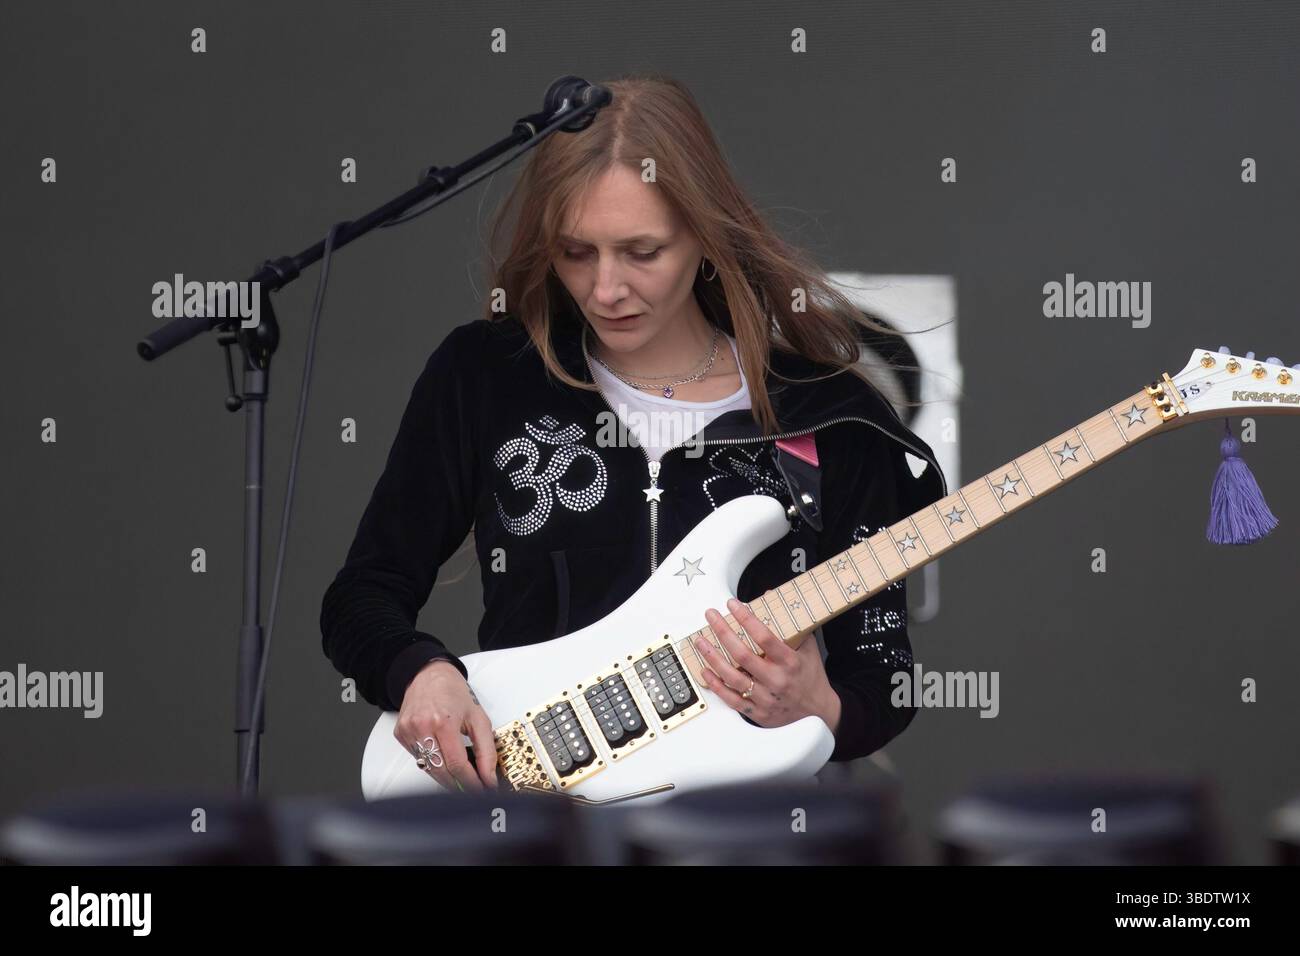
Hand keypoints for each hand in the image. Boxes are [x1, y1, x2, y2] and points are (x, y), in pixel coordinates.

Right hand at [393, 659, 498, 790]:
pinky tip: (443, 759)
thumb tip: (489, 777)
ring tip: (461, 777)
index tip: (481, 790)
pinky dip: (433, 764)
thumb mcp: (478, 717)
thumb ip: (486, 750)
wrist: (428, 675)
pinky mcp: (400, 735)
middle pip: (441, 771)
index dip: (471, 782)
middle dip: (459, 785)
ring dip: (446, 778)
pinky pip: (418, 759)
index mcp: (443, 721)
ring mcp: (408, 732)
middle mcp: (422, 727)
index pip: (457, 764)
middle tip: (473, 790)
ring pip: (428, 769)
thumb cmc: (453, 692)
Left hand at [694, 597, 837, 729]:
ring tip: (701, 642)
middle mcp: (777, 680)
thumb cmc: (810, 676)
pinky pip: (731, 699)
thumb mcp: (808, 647)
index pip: (764, 637)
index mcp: (790, 662)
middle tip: (711, 617)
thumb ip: (790, 623)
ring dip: (713, 658)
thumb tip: (769, 597)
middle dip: (723, 632)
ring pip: (733, 677)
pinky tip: (705, 670)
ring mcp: (766, 698)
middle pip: (743, 655)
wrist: (818, 710)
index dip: (746, 619)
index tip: (733, 605)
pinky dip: (716, 685)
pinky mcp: (758, 712)